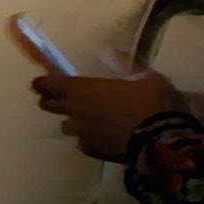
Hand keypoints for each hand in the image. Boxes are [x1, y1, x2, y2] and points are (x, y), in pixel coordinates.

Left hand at [31, 65, 191, 159]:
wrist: (164, 141)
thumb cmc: (154, 104)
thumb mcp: (148, 77)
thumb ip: (125, 64)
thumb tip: (109, 52)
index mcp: (84, 89)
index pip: (51, 84)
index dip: (44, 84)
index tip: (39, 84)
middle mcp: (77, 111)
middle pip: (50, 106)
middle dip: (52, 101)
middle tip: (60, 99)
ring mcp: (83, 134)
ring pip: (67, 126)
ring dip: (74, 122)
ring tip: (88, 120)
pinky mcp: (93, 152)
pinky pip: (84, 143)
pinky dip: (90, 139)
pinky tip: (103, 137)